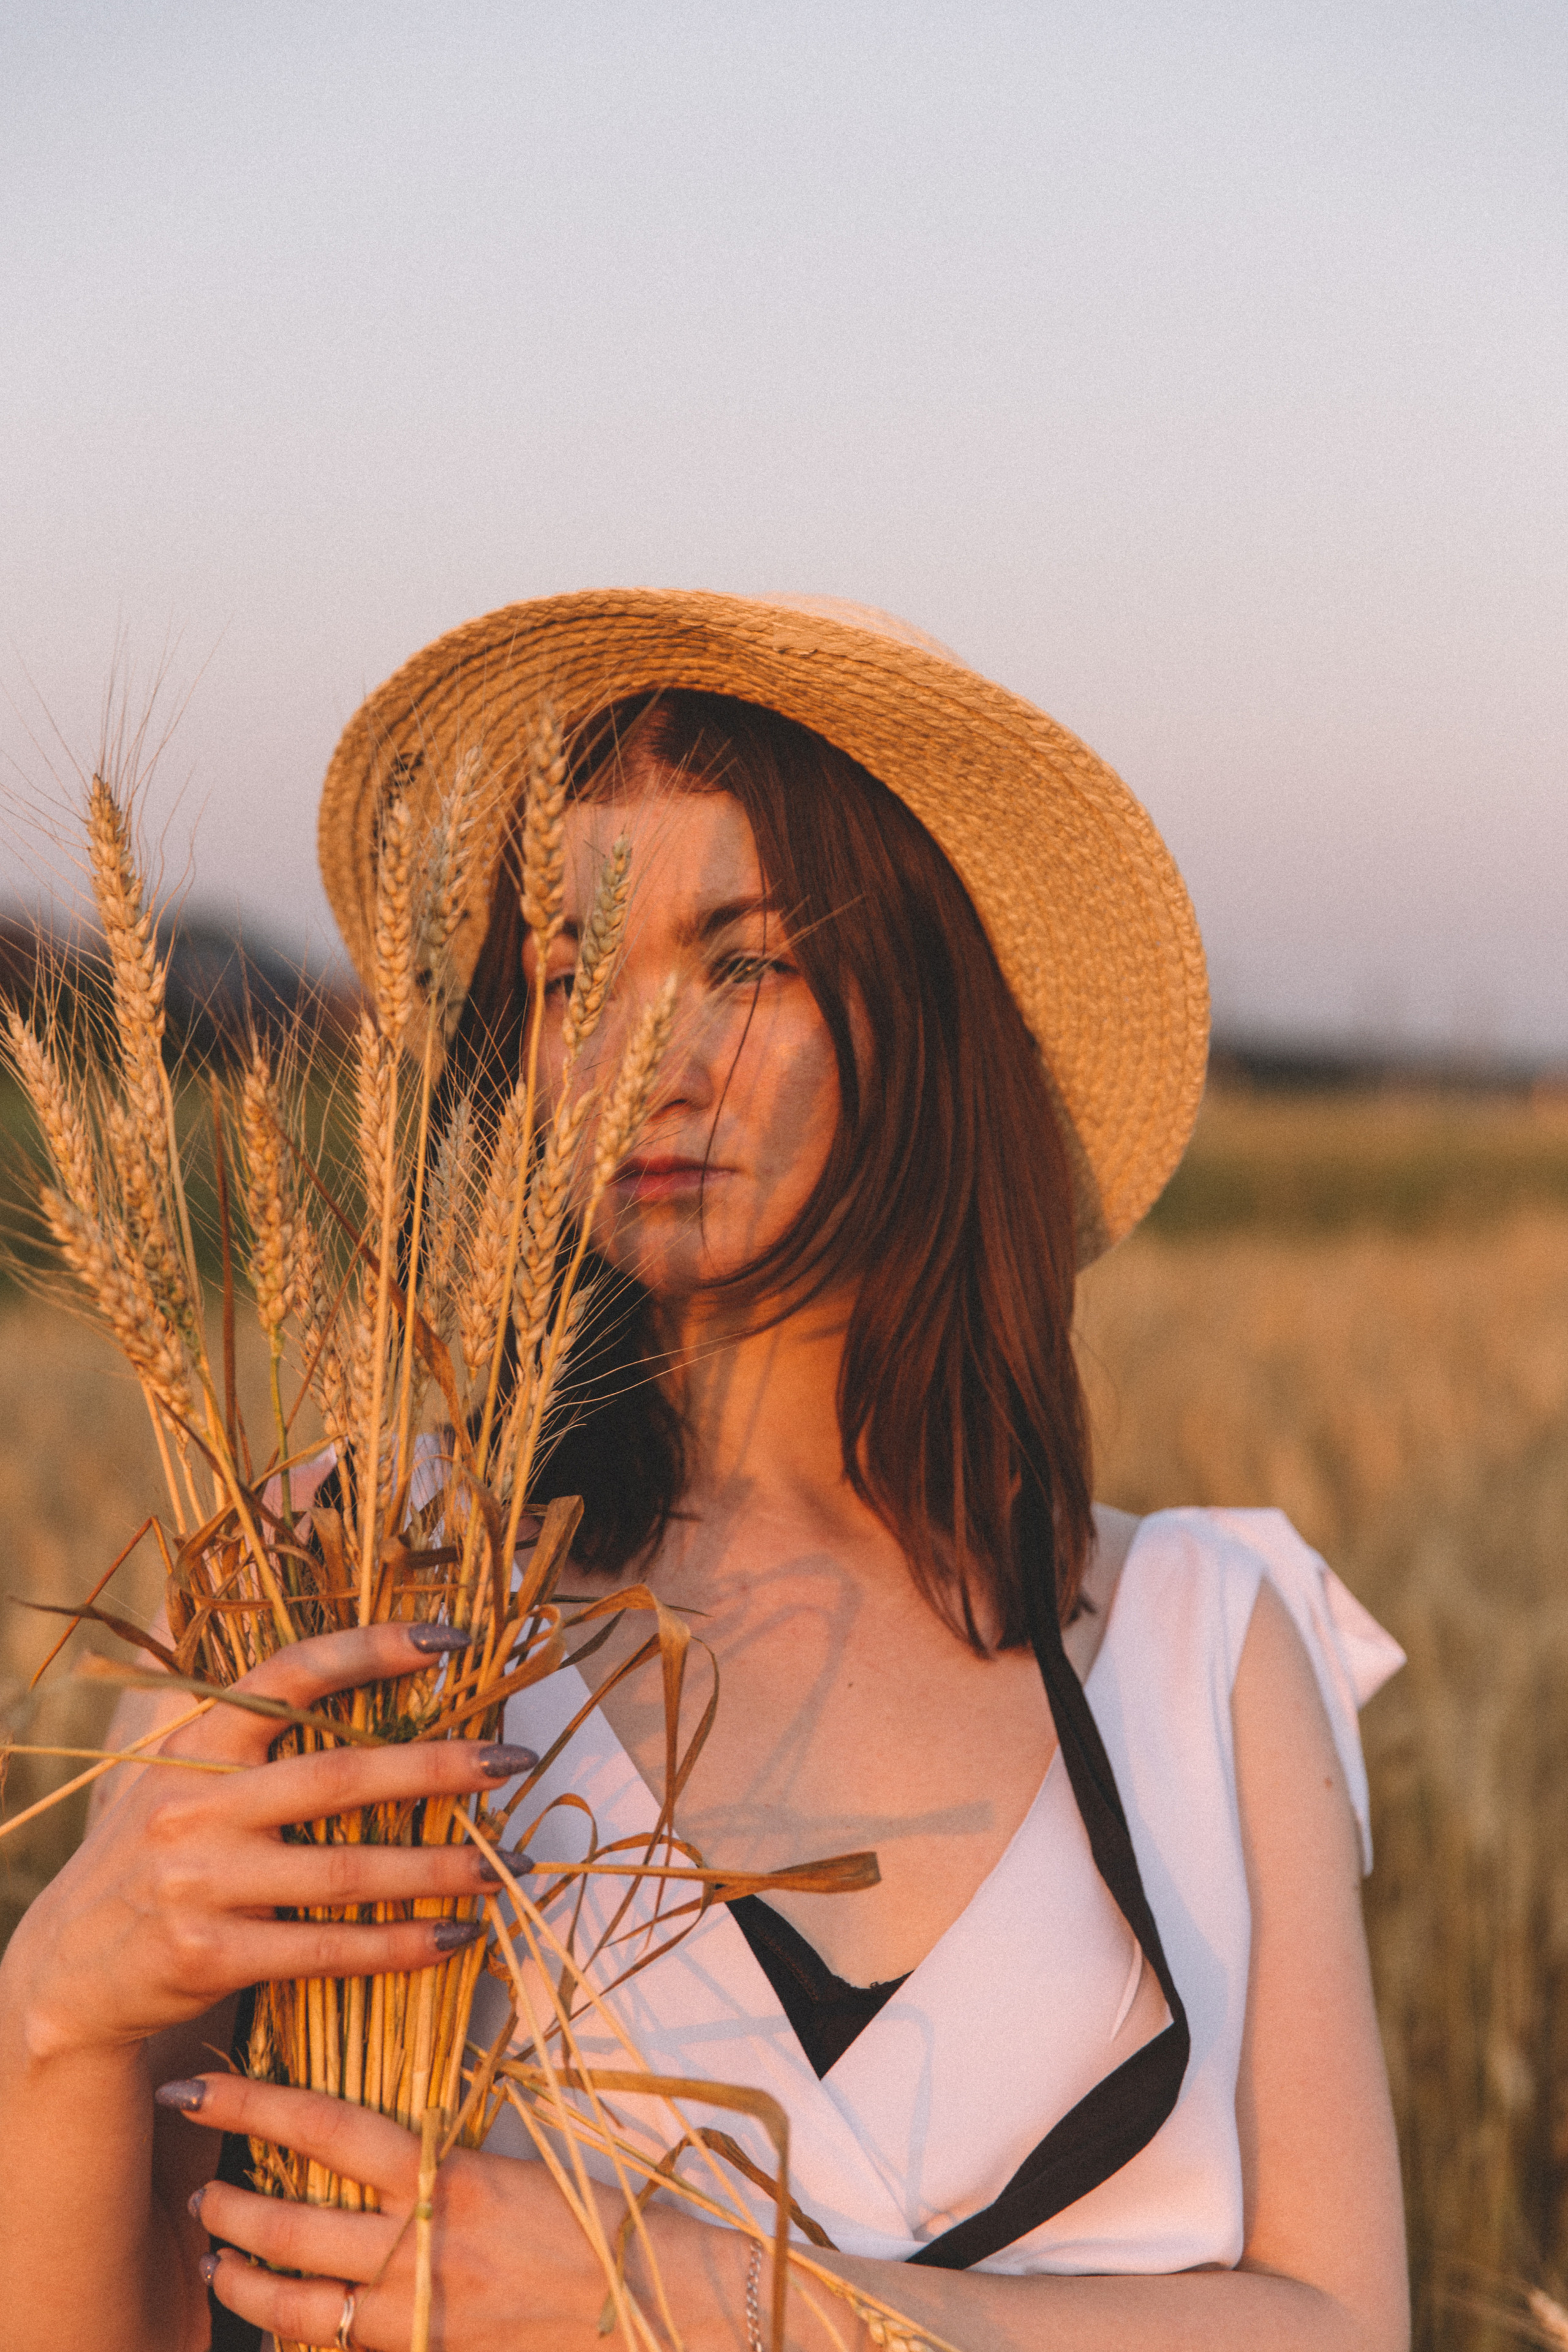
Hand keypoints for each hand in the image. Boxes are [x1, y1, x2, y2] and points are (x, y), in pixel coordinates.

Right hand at [5, 1624, 535, 2060]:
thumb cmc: (154, 1854)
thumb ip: (252, 1728)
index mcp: (198, 1743)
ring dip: (435, 1867)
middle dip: (438, 1767)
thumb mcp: (182, 1774)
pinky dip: (396, 1944)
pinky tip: (451, 1938)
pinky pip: (324, 1947)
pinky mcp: (208, 1955)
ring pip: (345, 1870)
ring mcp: (200, 1881)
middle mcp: (196, 1804)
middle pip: (340, 1777)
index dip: (371, 1648)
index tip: (451, 1638)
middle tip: (514, 1759)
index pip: (291, 1675)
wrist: (65, 1970)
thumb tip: (363, 1677)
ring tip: (502, 1863)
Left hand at [169, 2074, 628, 2351]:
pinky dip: (299, 2335)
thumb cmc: (594, 2220)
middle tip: (193, 2188)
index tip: (195, 2088)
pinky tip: (280, 2322)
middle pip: (292, 2225)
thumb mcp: (512, 2169)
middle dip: (227, 2205)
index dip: (252, 2104)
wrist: (656, 2305)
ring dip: (242, 2280)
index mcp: (449, 2176)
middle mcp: (423, 2247)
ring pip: (296, 2306)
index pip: (326, 2128)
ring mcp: (419, 2318)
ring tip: (213, 2260)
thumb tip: (375, 2146)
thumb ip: (441, 2162)